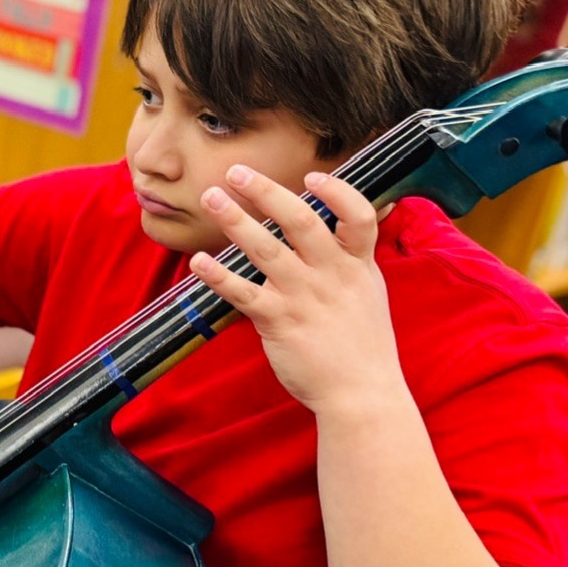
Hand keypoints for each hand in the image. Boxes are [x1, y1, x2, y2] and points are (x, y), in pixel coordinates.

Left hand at [188, 165, 402, 415]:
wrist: (362, 395)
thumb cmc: (363, 345)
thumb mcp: (369, 292)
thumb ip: (352, 258)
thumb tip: (339, 226)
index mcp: (357, 265)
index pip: (358, 216)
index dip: (336, 192)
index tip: (312, 176)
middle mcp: (331, 274)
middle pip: (299, 221)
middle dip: (266, 192)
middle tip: (236, 171)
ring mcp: (304, 297)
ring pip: (264, 248)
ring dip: (234, 220)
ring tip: (210, 197)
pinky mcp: (279, 322)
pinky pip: (242, 292)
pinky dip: (218, 275)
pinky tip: (197, 262)